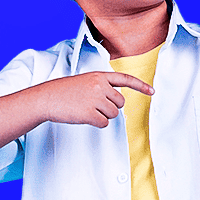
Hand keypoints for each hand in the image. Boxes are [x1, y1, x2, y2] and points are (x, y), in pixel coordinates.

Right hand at [35, 72, 153, 127]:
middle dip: (110, 107)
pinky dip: (96, 123)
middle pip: (120, 103)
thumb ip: (101, 87)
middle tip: (93, 105)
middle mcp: (99, 86)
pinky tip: (83, 116)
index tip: (152, 92)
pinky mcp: (90, 113)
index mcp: (98, 76)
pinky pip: (104, 123)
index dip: (140, 86)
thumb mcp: (84, 82)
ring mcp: (95, 99)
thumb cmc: (63, 92)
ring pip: (113, 114)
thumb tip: (116, 104)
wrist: (46, 98)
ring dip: (102, 116)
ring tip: (85, 109)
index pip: (124, 79)